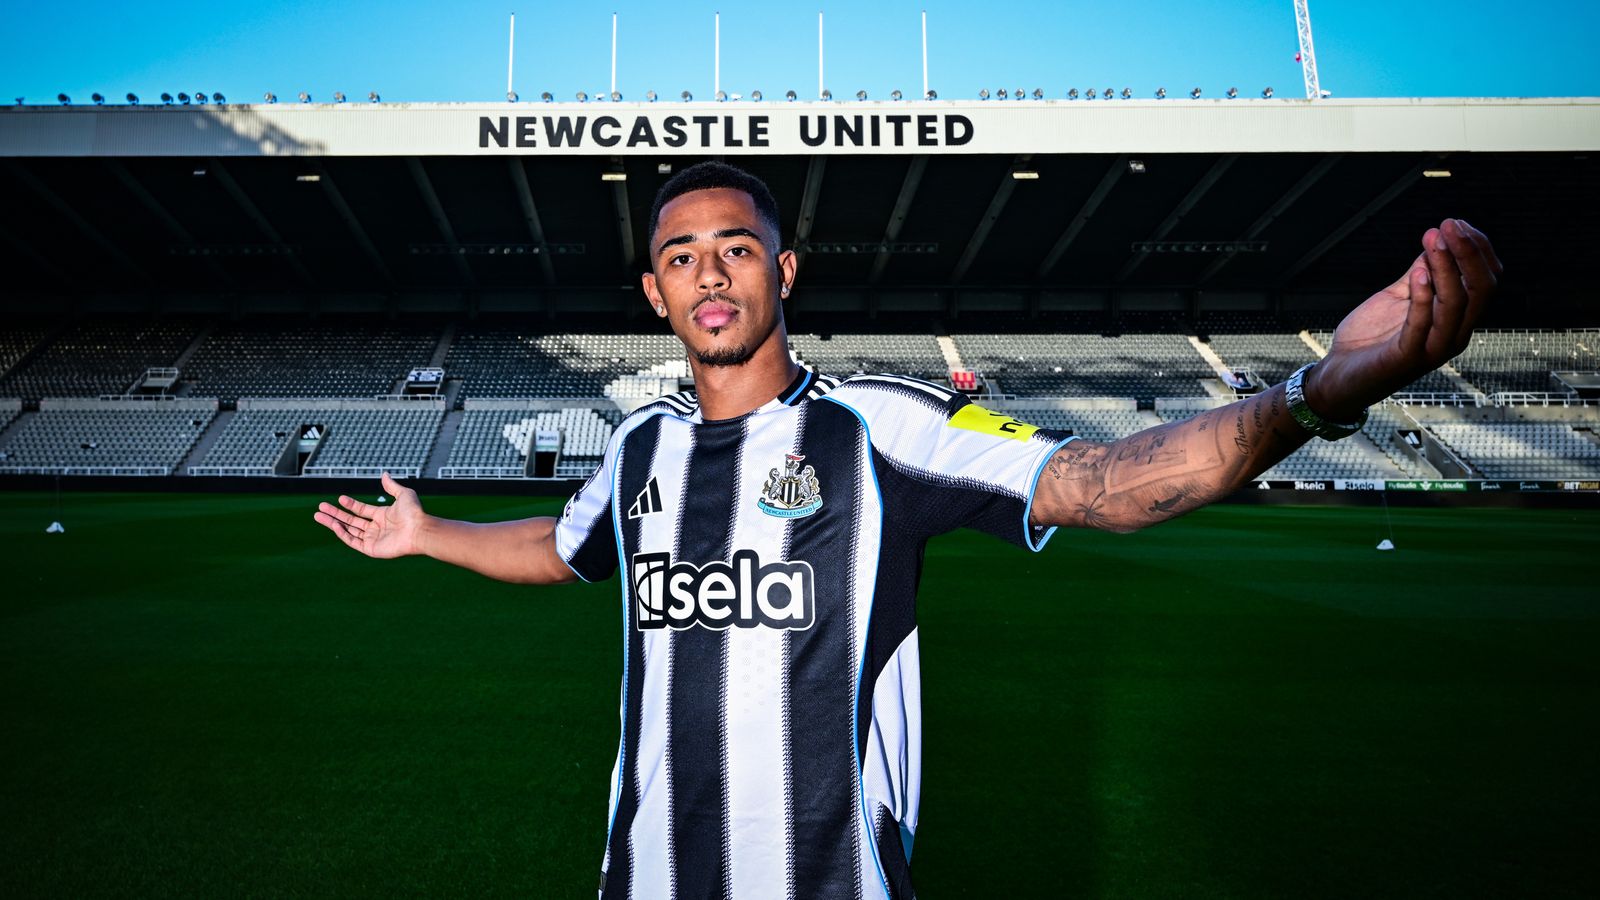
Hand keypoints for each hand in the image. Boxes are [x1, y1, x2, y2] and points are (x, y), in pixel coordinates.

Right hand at [313, 471, 427, 558]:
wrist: (418, 530)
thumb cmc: (413, 514)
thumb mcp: (404, 495)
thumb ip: (392, 486)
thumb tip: (384, 474)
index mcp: (383, 516)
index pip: (361, 510)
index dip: (350, 504)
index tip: (339, 498)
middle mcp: (376, 528)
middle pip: (351, 521)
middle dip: (335, 514)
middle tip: (320, 508)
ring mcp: (373, 539)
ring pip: (349, 531)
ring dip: (333, 523)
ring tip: (319, 515)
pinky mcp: (371, 549)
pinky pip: (353, 541)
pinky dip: (342, 533)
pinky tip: (334, 524)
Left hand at [1306, 218, 1502, 421]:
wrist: (1340, 375)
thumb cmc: (1370, 338)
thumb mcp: (1398, 297)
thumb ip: (1419, 273)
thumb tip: (1436, 241)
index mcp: (1456, 319)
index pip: (1485, 280)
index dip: (1477, 249)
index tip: (1456, 223)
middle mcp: (1454, 334)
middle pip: (1480, 289)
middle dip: (1468, 252)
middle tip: (1449, 224)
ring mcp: (1433, 349)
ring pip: (1457, 304)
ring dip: (1447, 267)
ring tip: (1433, 238)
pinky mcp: (1407, 359)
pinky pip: (1422, 326)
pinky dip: (1423, 297)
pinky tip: (1418, 271)